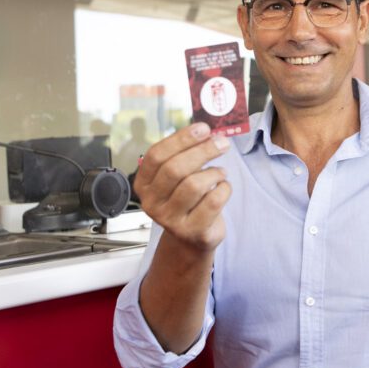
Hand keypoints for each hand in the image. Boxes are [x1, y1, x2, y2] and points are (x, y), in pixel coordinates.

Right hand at [133, 122, 231, 252]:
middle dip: (203, 151)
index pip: (157, 155)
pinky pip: (213, 202)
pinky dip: (224, 189)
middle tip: (222, 143)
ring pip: (194, 185)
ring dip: (214, 173)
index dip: (181, 139)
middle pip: (175, 169)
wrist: (191, 238)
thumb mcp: (178, 178)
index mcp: (144, 183)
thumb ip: (185, 155)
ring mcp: (170, 219)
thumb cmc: (186, 201)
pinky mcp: (192, 231)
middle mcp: (152, 202)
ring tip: (221, 172)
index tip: (203, 128)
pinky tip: (223, 187)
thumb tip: (208, 133)